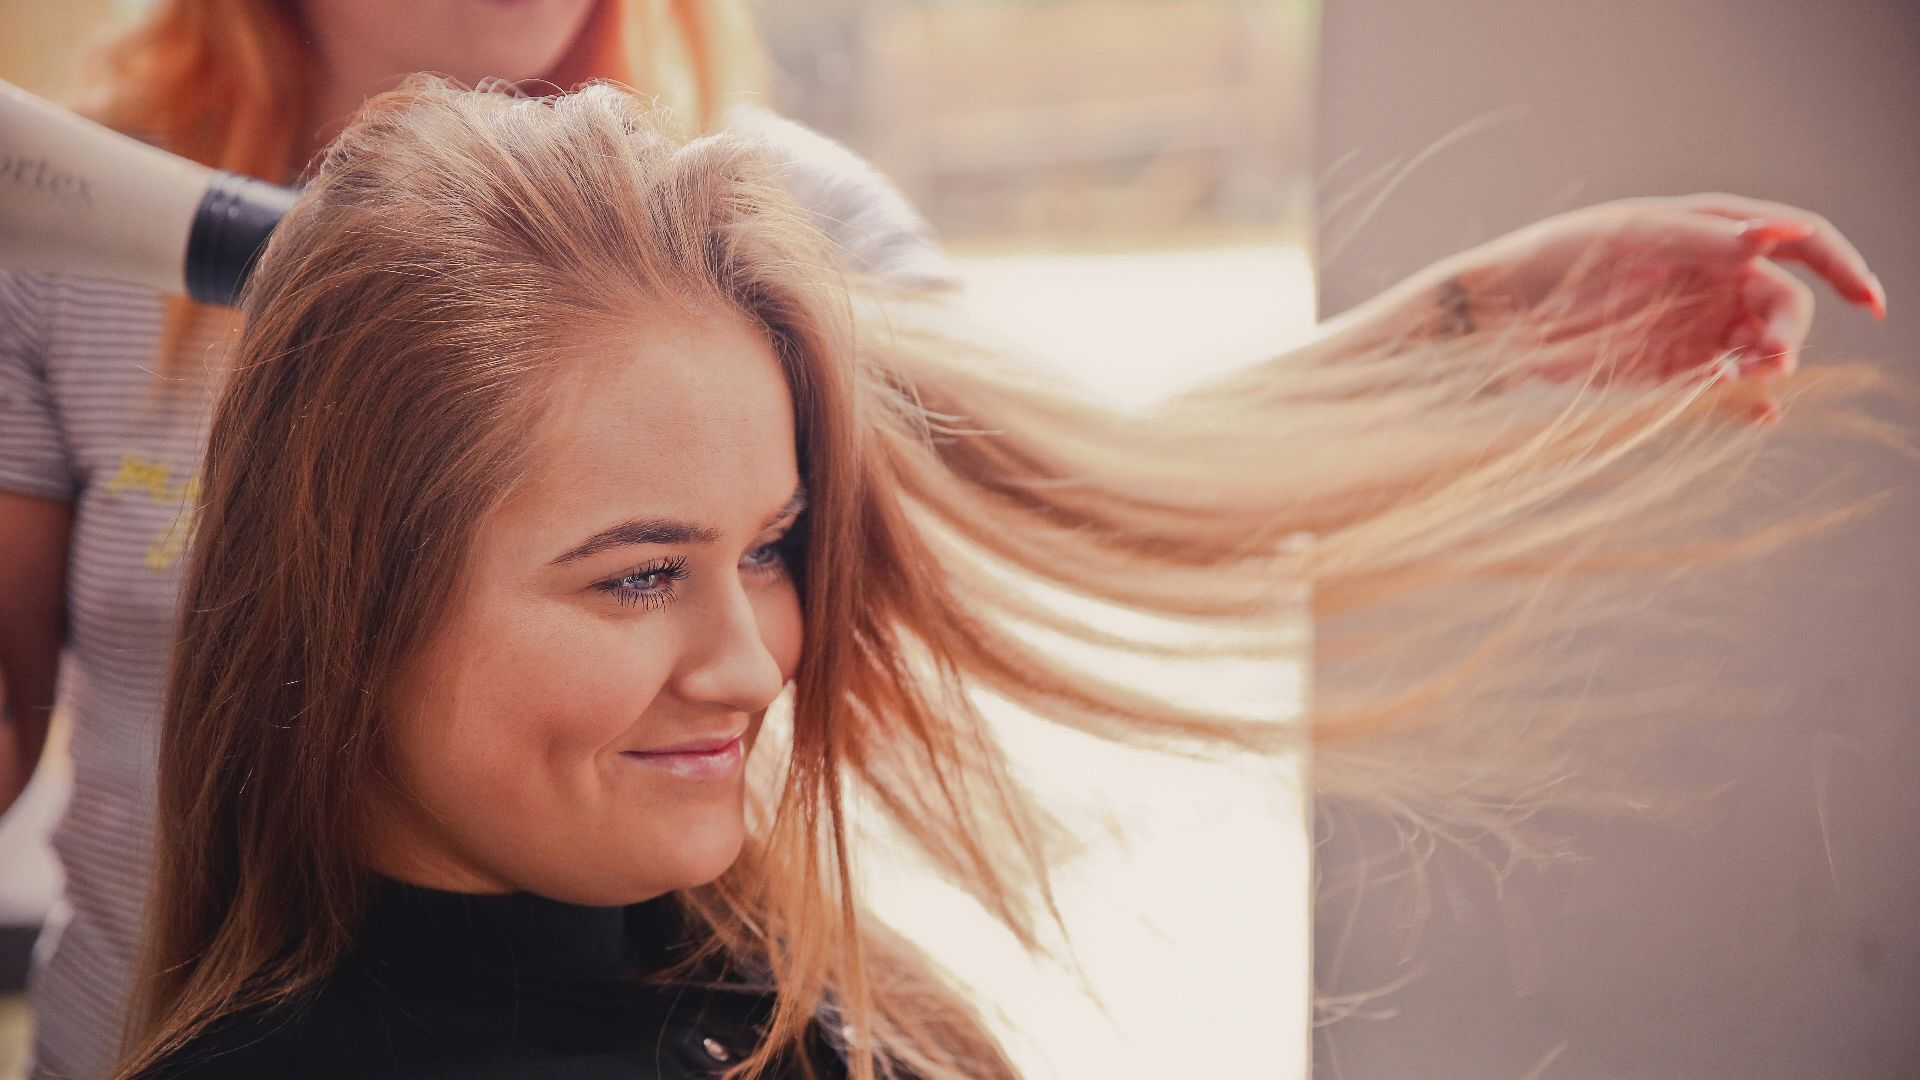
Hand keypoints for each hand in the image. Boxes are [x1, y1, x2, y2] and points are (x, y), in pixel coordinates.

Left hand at [1434, 193, 1884, 422]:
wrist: (1492, 320)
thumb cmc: (1553, 261)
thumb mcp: (1627, 238)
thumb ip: (1704, 238)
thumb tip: (1778, 232)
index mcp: (1709, 233)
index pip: (1798, 241)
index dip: (1841, 266)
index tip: (1868, 301)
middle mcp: (1711, 280)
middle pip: (1784, 304)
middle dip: (1788, 331)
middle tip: (1768, 361)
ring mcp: (1694, 329)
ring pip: (1761, 351)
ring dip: (1768, 369)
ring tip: (1744, 384)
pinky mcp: (1671, 375)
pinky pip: (1725, 392)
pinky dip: (1743, 403)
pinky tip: (1751, 414)